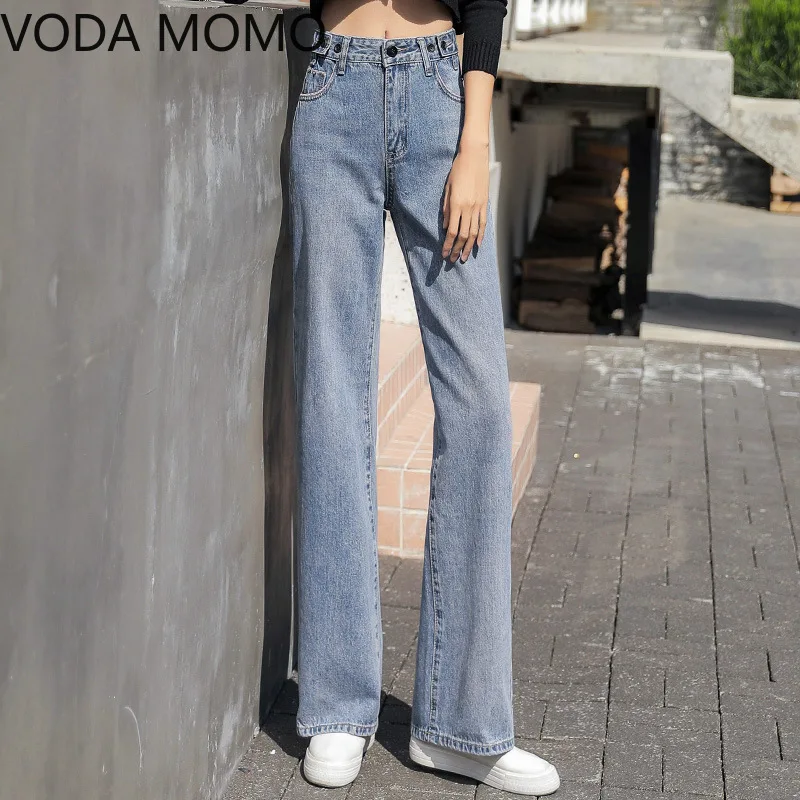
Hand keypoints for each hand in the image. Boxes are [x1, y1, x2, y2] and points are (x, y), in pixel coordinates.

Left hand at [442, 138, 489, 262]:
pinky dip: (480, 235)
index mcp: (456, 204)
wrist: (474, 156)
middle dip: (457, 249)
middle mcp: (468, 207)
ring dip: (468, 247)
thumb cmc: (457, 170)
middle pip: (462, 235)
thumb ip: (446, 208)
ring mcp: (478, 206)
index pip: (451, 231)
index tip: (444, 254)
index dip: (448, 244)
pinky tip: (477, 245)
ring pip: (473, 232)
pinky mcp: (484, 203)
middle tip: (453, 260)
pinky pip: (483, 223)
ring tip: (464, 257)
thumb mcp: (447, 188)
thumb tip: (444, 226)